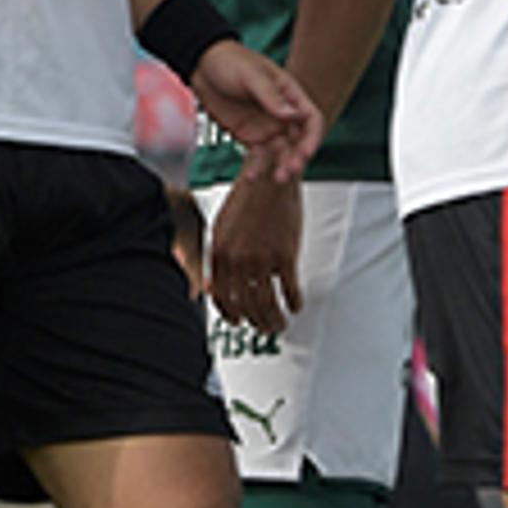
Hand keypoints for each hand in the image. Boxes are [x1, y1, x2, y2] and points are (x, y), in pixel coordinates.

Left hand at [191, 41, 322, 187]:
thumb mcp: (250, 75)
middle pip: (299, 140)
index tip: (306, 153)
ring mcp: (266, 126)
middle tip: (289, 170)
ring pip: (281, 152)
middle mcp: (282, 113)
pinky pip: (256, 155)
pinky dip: (256, 166)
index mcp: (290, 94)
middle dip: (297, 157)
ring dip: (281, 165)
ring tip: (276, 178)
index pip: (311, 119)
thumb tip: (292, 115)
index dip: (312, 137)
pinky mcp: (248, 135)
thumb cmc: (229, 61)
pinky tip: (251, 177)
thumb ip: (270, 96)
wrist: (201, 65)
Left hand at [204, 168, 304, 337]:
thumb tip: (212, 285)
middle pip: (244, 305)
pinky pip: (289, 290)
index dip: (229, 314)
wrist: (268, 179)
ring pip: (266, 304)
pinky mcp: (285, 255)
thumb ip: (218, 258)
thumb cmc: (246, 201)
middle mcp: (237, 259)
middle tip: (264, 328)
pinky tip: (296, 306)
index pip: (220, 296)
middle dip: (255, 322)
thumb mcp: (221, 229)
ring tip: (280, 324)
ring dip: (274, 320)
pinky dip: (294, 303)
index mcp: (219, 254)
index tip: (238, 321)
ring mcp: (261, 258)